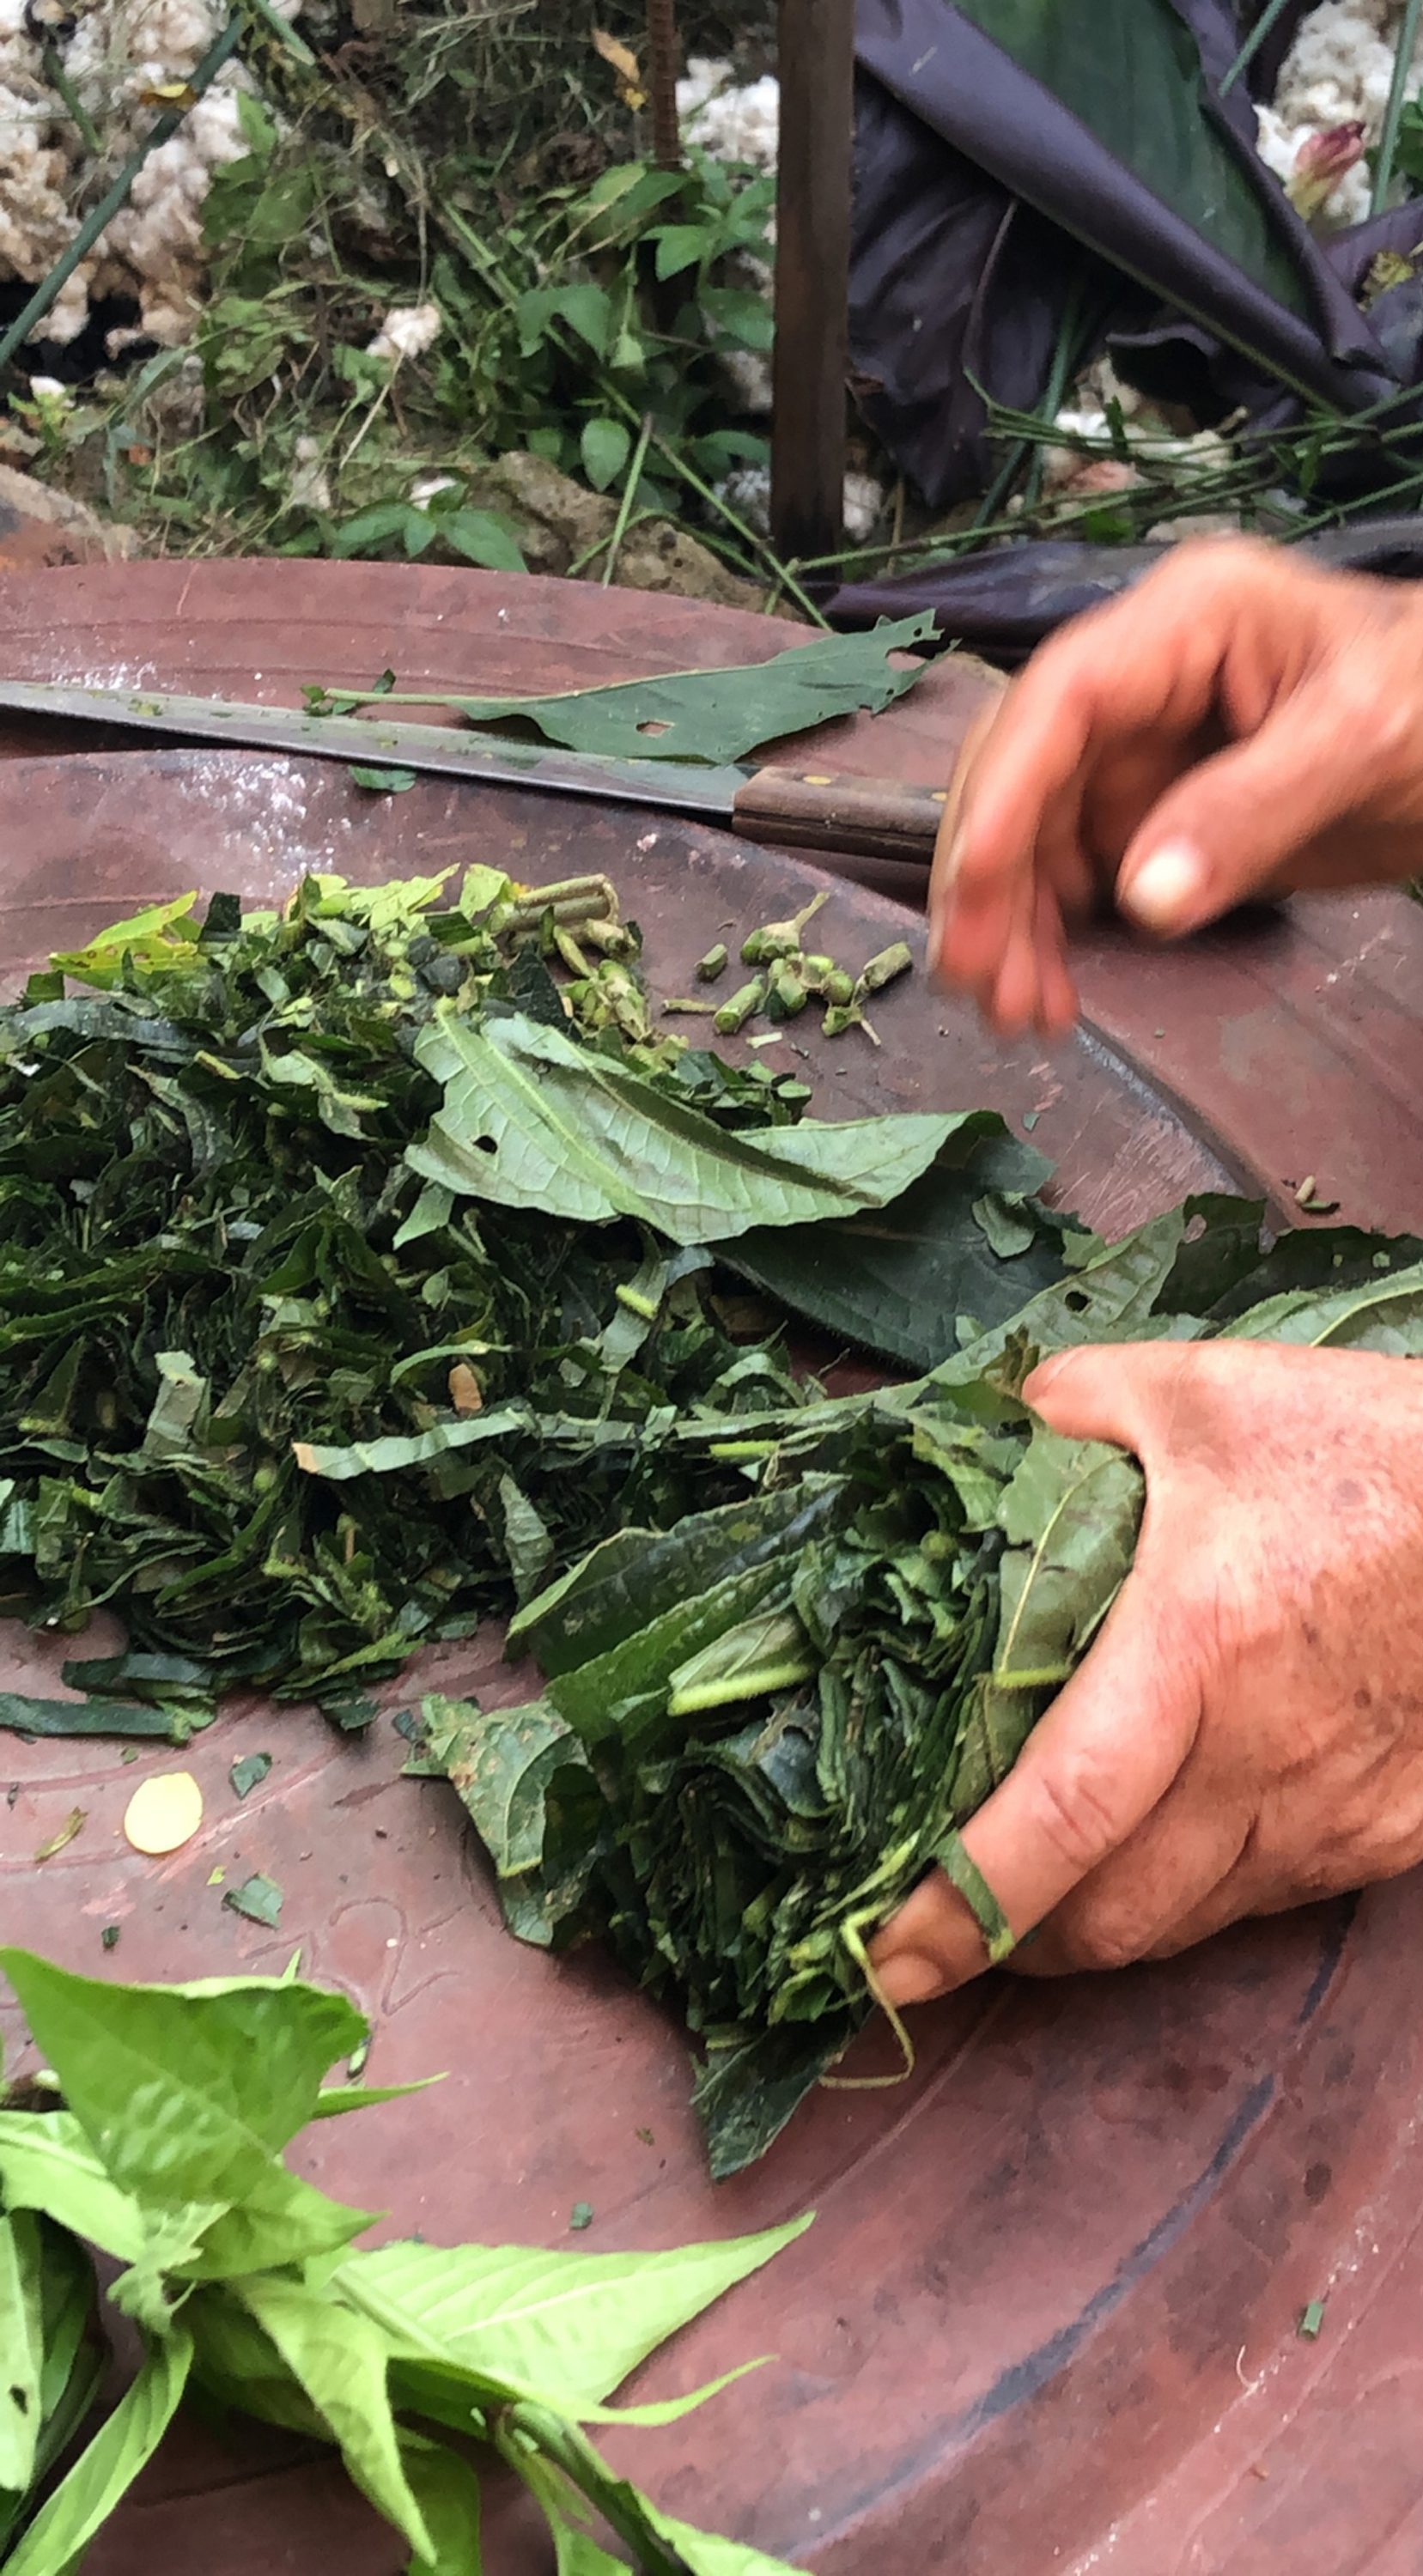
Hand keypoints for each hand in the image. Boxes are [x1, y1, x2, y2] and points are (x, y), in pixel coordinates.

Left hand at [869, 1339, 1422, 2001]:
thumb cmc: (1362, 1443)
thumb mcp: (1194, 1392)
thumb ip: (1060, 1410)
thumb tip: (960, 1443)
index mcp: (1197, 1646)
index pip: (1063, 1814)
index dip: (962, 1901)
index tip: (882, 1954)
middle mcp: (1264, 1758)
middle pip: (1110, 1916)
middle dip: (1006, 1941)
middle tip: (934, 1916)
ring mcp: (1334, 1815)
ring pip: (1181, 1925)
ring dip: (1093, 1924)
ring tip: (1030, 1883)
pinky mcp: (1385, 1838)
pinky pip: (1258, 1902)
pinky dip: (1185, 1894)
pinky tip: (1155, 1840)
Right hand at [930, 536, 1422, 1035]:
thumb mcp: (1364, 745)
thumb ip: (1254, 814)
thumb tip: (1144, 899)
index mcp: (1190, 619)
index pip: (1061, 699)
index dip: (1003, 794)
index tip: (972, 889)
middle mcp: (1144, 674)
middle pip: (1024, 768)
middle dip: (991, 879)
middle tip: (980, 981)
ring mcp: (1140, 742)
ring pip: (1034, 830)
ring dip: (1011, 922)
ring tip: (1016, 1012)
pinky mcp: (1151, 805)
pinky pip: (1074, 871)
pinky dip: (1052, 934)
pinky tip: (1051, 992)